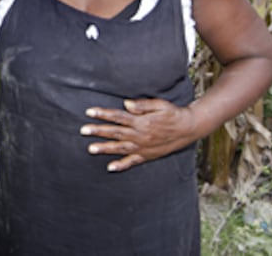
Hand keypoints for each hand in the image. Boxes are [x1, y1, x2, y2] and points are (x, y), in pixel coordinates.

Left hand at [79, 98, 196, 171]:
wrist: (188, 129)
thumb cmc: (173, 113)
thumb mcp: (160, 105)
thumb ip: (142, 105)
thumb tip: (125, 104)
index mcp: (141, 122)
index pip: (118, 117)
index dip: (102, 114)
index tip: (89, 112)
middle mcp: (140, 135)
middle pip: (115, 132)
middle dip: (98, 131)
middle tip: (83, 130)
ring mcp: (143, 147)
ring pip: (120, 148)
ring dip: (105, 148)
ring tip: (90, 149)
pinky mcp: (147, 155)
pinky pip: (133, 162)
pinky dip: (121, 165)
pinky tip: (110, 167)